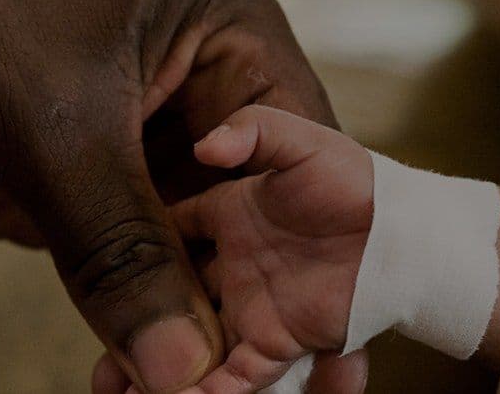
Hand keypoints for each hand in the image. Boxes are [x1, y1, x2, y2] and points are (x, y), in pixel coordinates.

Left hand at [0, 0, 335, 391]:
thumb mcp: (44, 128)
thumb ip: (123, 252)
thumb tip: (188, 373)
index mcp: (223, 24)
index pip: (308, 153)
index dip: (317, 254)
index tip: (316, 351)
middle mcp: (196, 83)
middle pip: (265, 215)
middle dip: (262, 306)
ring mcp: (136, 141)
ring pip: (200, 255)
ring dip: (202, 331)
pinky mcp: (77, 187)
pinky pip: (132, 272)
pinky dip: (141, 330)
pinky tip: (140, 387)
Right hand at [92, 105, 371, 393]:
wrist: (414, 235)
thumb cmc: (358, 180)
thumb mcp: (302, 141)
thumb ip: (255, 131)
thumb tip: (211, 148)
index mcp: (218, 212)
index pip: (154, 230)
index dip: (118, 249)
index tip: (86, 273)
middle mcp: (224, 262)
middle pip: (160, 296)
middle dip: (124, 326)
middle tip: (93, 360)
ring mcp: (248, 304)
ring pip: (186, 340)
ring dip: (155, 366)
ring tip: (117, 390)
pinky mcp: (278, 339)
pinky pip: (236, 373)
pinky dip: (212, 388)